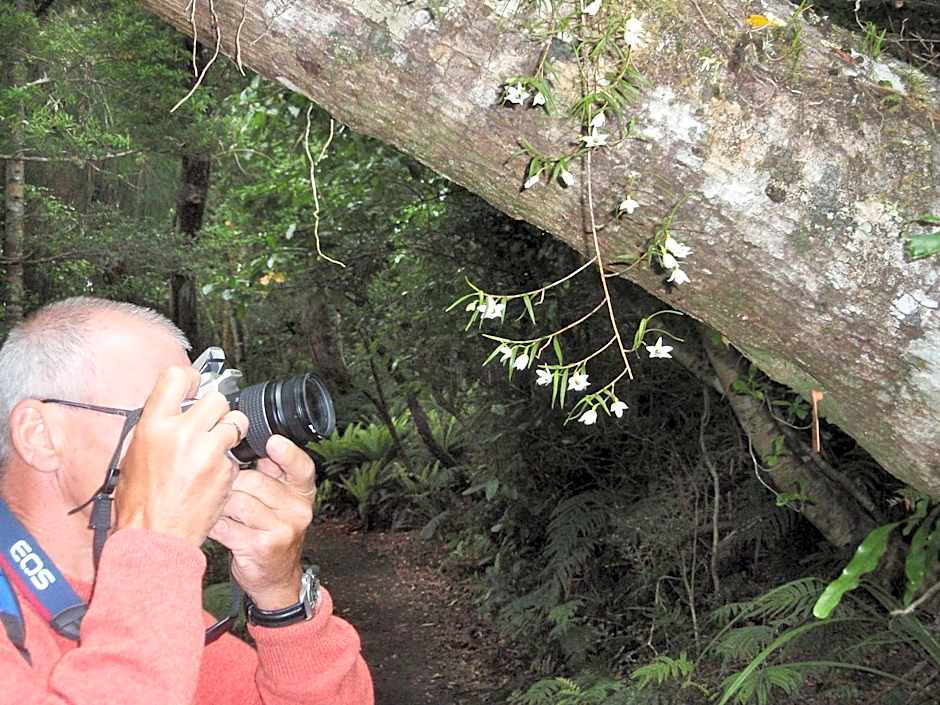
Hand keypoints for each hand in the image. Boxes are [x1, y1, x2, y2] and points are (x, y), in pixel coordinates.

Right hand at [115, 365, 248, 546]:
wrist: (154, 537)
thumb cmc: (139, 502)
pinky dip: (229, 460)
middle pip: (216, 398)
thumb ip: (157, 427)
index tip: (195, 384)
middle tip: (208, 424)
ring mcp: (207, 451)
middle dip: (216, 410)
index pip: (177, 377)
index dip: (190, 379)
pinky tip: (213, 473)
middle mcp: (182, 433)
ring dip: (230, 430)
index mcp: (153, 426)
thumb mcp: (134, 455)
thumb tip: (173, 408)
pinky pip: (235, 453)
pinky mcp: (226, 469)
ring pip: (235, 420)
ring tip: (216, 446)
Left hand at [208, 434, 315, 609]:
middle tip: (222, 489)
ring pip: (237, 502)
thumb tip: (244, 441)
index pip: (301, 467)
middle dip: (231, 483)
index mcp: (303, 492)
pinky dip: (214, 524)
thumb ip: (271, 474)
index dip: (287, 453)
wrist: (276, 578)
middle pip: (254, 481)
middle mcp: (298, 510)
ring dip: (220, 505)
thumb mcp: (281, 501)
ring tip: (216, 508)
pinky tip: (212, 524)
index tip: (272, 443)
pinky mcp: (262, 547)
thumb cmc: (271, 531)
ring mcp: (283, 529)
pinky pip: (227, 525)